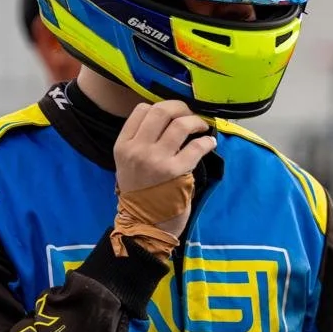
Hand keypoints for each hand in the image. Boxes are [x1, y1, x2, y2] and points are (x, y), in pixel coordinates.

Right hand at [114, 101, 215, 237]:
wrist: (144, 224)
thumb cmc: (140, 194)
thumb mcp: (127, 164)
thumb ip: (139, 141)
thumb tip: (167, 119)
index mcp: (123, 146)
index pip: (141, 110)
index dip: (160, 107)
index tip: (172, 114)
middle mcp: (137, 149)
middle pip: (161, 111)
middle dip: (180, 107)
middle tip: (190, 114)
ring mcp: (156, 160)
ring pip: (180, 124)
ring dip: (196, 122)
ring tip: (202, 127)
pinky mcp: (175, 171)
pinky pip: (195, 147)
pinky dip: (206, 142)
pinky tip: (209, 143)